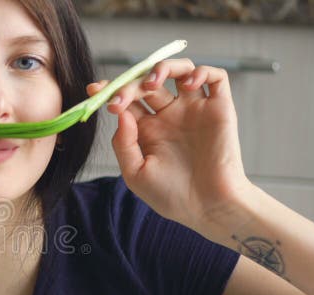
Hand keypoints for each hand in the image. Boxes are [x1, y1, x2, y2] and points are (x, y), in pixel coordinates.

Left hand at [88, 59, 252, 233]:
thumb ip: (123, 143)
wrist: (209, 208)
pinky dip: (201, 71)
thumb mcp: (135, 173)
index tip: (94, 90)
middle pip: (148, 83)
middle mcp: (169, 116)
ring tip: (151, 83)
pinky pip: (215, 77)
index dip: (110, 90)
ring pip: (179, 70)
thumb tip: (121, 112)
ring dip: (162, 68)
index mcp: (147, 130)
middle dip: (130, 84)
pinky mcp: (219, 108)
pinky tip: (187, 84)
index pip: (127, 100)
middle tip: (119, 98)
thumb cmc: (172, 196)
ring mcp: (194, 110)